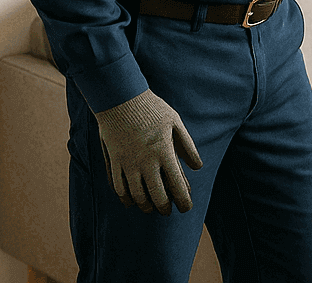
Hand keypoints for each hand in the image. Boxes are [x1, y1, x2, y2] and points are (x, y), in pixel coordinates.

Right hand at [93, 89, 204, 214]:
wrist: (120, 99)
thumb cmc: (152, 109)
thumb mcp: (175, 122)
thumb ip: (187, 146)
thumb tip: (197, 167)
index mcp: (164, 152)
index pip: (176, 185)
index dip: (183, 201)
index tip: (186, 208)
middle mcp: (145, 162)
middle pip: (156, 196)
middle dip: (164, 208)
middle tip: (168, 211)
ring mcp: (128, 164)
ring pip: (136, 196)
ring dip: (145, 206)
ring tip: (152, 208)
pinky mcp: (114, 162)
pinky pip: (119, 188)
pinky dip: (126, 198)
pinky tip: (132, 201)